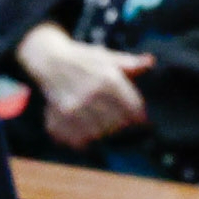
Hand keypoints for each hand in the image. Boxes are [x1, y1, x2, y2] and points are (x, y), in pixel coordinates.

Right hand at [19, 22, 153, 149]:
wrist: (48, 59)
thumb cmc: (82, 59)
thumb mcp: (107, 57)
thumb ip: (131, 63)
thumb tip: (150, 61)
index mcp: (108, 79)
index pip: (134, 110)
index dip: (138, 116)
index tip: (136, 117)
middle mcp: (92, 94)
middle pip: (119, 124)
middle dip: (121, 124)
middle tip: (116, 119)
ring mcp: (74, 108)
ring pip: (100, 133)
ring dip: (103, 132)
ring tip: (100, 124)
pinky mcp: (59, 117)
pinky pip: (78, 140)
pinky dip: (83, 141)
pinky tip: (84, 131)